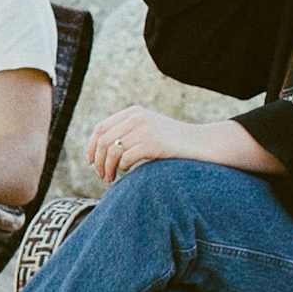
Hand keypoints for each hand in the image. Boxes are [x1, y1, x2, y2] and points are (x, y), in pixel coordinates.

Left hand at [87, 106, 214, 181]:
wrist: (201, 144)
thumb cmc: (174, 143)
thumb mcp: (149, 130)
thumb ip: (128, 134)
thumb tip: (99, 153)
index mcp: (133, 112)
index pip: (100, 128)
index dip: (91, 146)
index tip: (90, 162)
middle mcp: (136, 117)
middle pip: (103, 140)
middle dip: (98, 161)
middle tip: (102, 176)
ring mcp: (144, 129)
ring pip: (111, 151)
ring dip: (107, 168)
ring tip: (110, 179)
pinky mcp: (152, 143)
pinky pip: (125, 158)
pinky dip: (121, 168)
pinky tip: (126, 173)